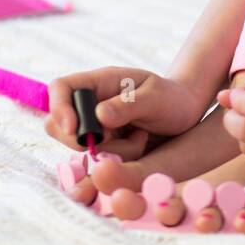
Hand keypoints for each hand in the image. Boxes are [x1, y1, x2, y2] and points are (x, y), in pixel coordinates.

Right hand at [45, 66, 205, 159]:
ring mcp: (95, 127)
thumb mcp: (156, 97)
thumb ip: (129, 104)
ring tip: (140, 136)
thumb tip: (99, 116)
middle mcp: (91, 105)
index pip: (61, 88)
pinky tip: (140, 143)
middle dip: (81, 139)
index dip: (59, 108)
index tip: (73, 129)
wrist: (186, 116)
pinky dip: (120, 158)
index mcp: (98, 83)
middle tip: (114, 139)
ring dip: (110, 150)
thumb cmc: (172, 98)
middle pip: (58, 124)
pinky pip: (99, 160)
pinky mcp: (104, 147)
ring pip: (79, 148)